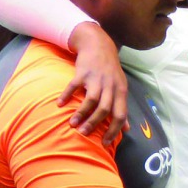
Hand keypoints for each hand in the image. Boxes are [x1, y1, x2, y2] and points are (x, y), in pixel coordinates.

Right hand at [62, 22, 128, 143]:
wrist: (99, 45)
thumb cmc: (110, 71)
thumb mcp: (120, 88)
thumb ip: (122, 108)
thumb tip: (127, 128)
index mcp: (120, 92)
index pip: (121, 115)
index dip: (114, 130)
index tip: (105, 143)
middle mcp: (110, 86)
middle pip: (105, 109)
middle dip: (95, 124)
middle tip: (85, 134)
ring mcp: (96, 79)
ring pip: (91, 100)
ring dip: (81, 113)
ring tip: (72, 124)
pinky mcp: (82, 72)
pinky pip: (74, 86)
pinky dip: (67, 96)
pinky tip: (60, 104)